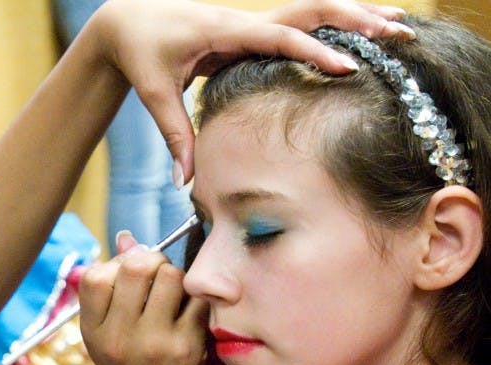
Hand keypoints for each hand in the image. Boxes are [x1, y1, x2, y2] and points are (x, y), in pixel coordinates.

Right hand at [78, 232, 207, 364]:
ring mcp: (154, 342)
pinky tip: (192, 316)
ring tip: (176, 300)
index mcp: (94, 331)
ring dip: (178, 280)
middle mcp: (119, 336)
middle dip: (154, 263)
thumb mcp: (108, 334)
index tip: (130, 281)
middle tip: (160, 280)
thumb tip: (127, 238)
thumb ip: (112, 288)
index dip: (117, 267)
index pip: (96, 274)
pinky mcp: (186, 348)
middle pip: (138, 266)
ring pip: (172, 276)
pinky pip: (198, 300)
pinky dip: (198, 301)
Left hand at [86, 0, 412, 183]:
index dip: (313, 51)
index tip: (346, 67)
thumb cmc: (140, 53)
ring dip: (356, 17)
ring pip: (313, 11)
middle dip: (356, 19)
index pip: (278, 35)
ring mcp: (250, 21)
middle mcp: (243, 18)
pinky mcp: (252, 30)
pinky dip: (336, 28)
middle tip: (399, 32)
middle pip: (311, 9)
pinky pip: (301, 25)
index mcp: (222, 29)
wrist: (127, 22)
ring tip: (402, 28)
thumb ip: (175, 135)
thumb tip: (186, 182)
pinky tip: (365, 39)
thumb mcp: (154, 93)